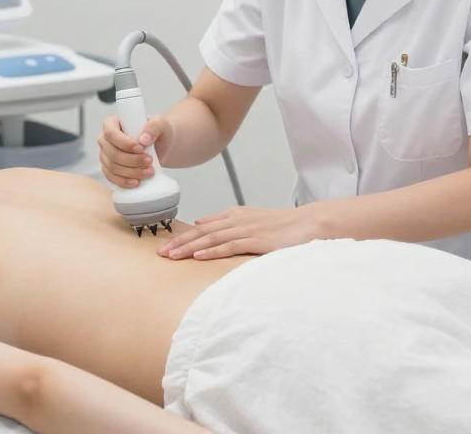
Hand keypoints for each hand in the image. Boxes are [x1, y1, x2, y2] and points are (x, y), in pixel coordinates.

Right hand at [96, 114, 173, 187]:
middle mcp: (106, 139)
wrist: (162, 147)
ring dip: (131, 172)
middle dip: (131, 160)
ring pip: (112, 167)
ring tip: (149, 172)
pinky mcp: (109, 169)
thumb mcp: (161, 124)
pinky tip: (137, 182)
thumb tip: (142, 140)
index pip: (110, 132)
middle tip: (149, 161)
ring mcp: (106, 155)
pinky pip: (111, 178)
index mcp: (113, 123)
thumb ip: (153, 126)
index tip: (140, 148)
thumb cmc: (158, 132)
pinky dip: (124, 181)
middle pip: (112, 153)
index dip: (124, 143)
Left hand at [157, 206, 318, 259]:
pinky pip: (230, 246)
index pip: (203, 226)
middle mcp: (237, 220)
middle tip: (160, 253)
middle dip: (180, 242)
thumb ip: (226, 222)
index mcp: (235, 215)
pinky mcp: (256, 240)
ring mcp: (246, 230)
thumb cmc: (283, 226)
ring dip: (190, 248)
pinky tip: (198, 256)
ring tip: (172, 256)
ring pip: (211, 239)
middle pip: (202, 232)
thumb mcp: (250, 220)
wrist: (310, 223)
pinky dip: (212, 251)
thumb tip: (201, 223)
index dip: (183, 236)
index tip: (166, 246)